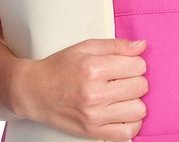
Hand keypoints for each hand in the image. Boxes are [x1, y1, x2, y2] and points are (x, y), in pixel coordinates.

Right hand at [24, 38, 147, 139]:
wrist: (36, 91)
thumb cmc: (60, 67)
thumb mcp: (84, 47)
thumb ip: (115, 45)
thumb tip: (142, 45)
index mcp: (92, 68)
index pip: (137, 65)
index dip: (134, 62)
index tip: (125, 64)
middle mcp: (95, 93)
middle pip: (141, 86)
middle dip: (135, 79)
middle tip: (121, 78)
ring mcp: (95, 115)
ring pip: (139, 109)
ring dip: (134, 101)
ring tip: (120, 95)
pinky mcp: (95, 132)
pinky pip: (129, 132)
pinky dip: (131, 122)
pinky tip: (121, 111)